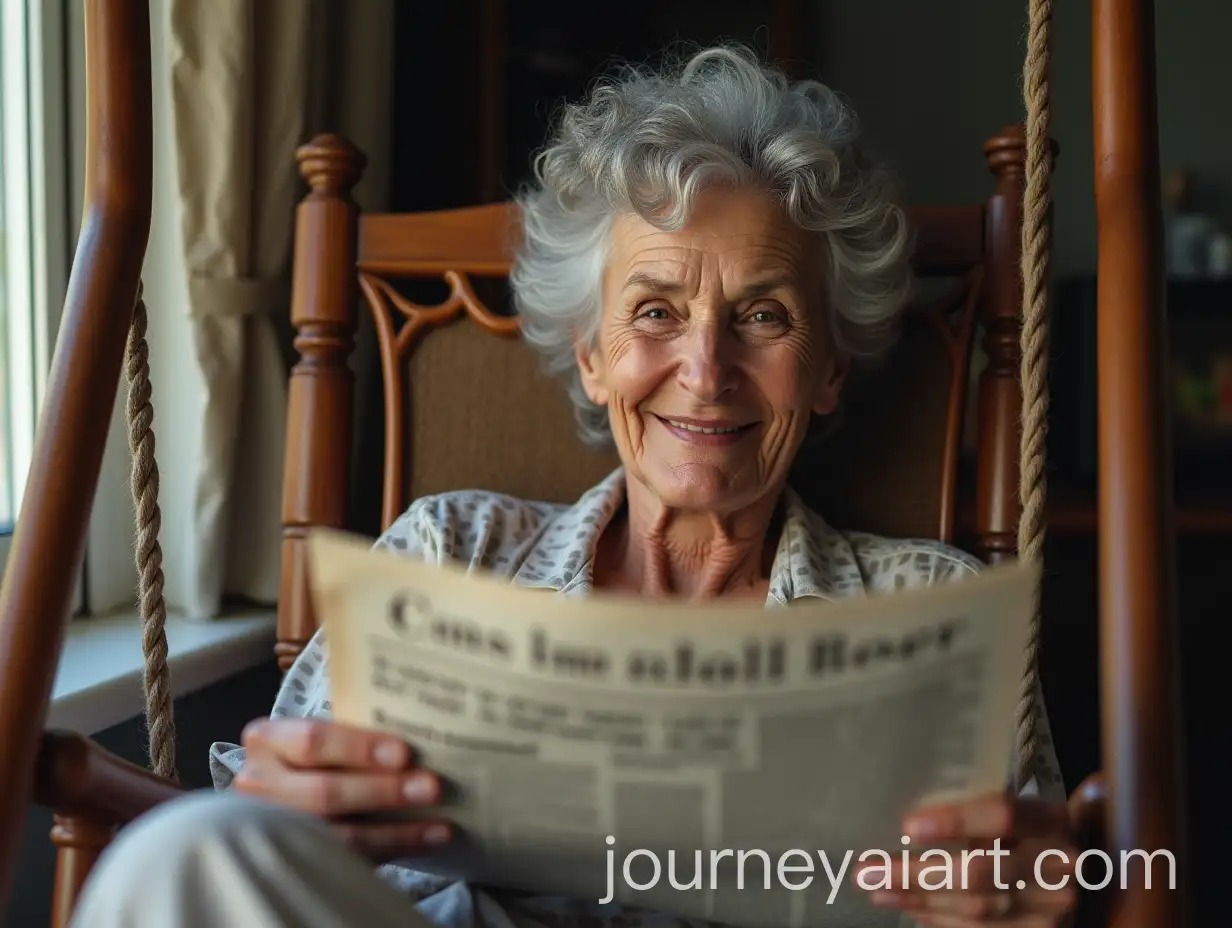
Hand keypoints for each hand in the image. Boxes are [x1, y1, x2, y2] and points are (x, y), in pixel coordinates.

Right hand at [235, 716, 453, 861]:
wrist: (284, 795)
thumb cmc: (317, 753)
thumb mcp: (321, 734)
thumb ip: (353, 733)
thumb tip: (420, 732)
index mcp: (268, 740)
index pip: (313, 741)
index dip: (359, 748)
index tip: (404, 753)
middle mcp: (262, 786)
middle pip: (325, 793)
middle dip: (383, 791)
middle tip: (432, 786)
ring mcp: (276, 830)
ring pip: (339, 836)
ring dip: (397, 829)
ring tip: (441, 824)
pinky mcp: (299, 861)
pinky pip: (351, 859)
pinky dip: (396, 848)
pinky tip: (429, 840)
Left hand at [853, 791, 1077, 925]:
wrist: (1093, 875)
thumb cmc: (1035, 832)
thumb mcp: (1020, 810)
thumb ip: (979, 812)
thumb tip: (907, 821)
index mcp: (1052, 821)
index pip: (1003, 816)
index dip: (955, 822)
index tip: (907, 826)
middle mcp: (1059, 869)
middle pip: (980, 873)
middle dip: (916, 874)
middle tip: (866, 871)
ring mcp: (1052, 913)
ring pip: (976, 911)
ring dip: (917, 900)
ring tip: (875, 889)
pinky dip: (937, 920)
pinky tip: (908, 906)